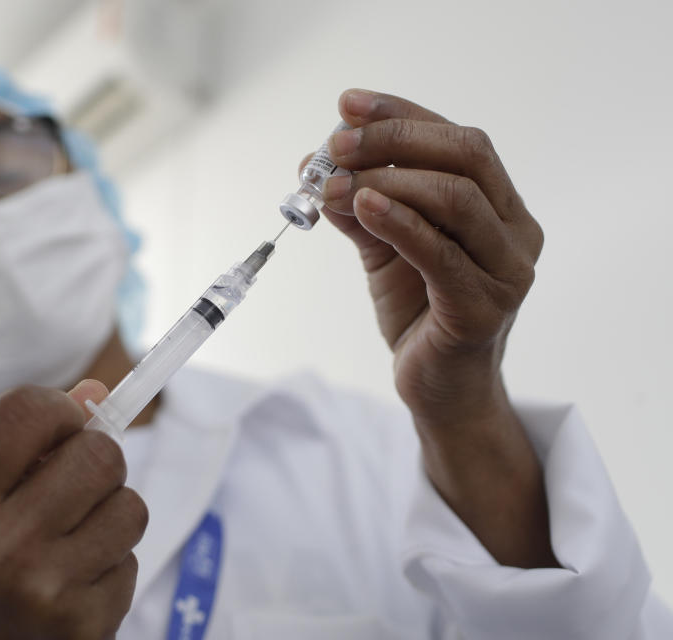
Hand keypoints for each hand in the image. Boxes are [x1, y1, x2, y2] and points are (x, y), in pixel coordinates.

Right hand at [0, 381, 147, 639]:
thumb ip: (20, 446)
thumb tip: (98, 393)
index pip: (29, 411)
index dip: (59, 410)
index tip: (62, 426)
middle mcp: (1, 547)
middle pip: (100, 454)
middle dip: (95, 460)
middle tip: (69, 487)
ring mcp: (48, 591)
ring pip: (131, 506)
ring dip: (109, 514)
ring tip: (69, 538)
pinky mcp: (86, 626)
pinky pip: (132, 562)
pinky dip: (110, 565)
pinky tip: (71, 584)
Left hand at [310, 90, 555, 567]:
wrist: (438, 390)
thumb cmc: (418, 313)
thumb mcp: (383, 249)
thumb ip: (360, 208)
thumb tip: (315, 168)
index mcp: (500, 207)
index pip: (457, 139)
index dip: (401, 113)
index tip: (346, 105)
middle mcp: (516, 232)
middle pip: (465, 155)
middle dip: (394, 139)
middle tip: (335, 144)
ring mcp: (508, 270)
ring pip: (456, 198)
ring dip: (388, 178)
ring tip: (334, 180)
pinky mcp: (484, 308)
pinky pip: (441, 252)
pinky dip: (398, 221)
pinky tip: (359, 204)